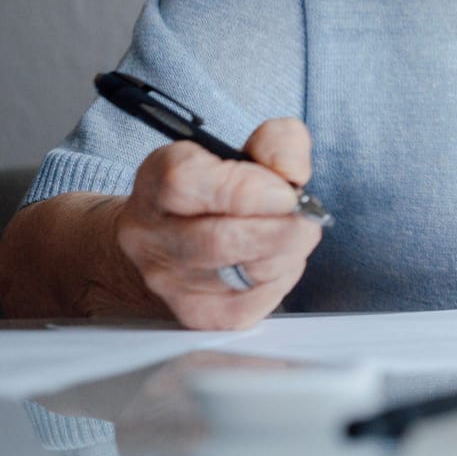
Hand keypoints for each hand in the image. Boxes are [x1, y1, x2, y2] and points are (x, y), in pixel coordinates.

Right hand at [114, 118, 322, 329]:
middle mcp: (150, 235)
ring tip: (292, 234)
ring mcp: (168, 281)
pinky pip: (255, 301)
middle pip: (220, 239)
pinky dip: (283, 278)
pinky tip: (277, 261)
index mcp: (157, 181)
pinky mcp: (196, 313)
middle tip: (306, 215)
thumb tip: (292, 175)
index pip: (186, 181)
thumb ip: (277, 142)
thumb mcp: (243, 149)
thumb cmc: (217, 190)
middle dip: (282, 227)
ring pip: (244, 274)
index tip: (285, 192)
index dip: (246, 189)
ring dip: (289, 251)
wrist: (175, 241)